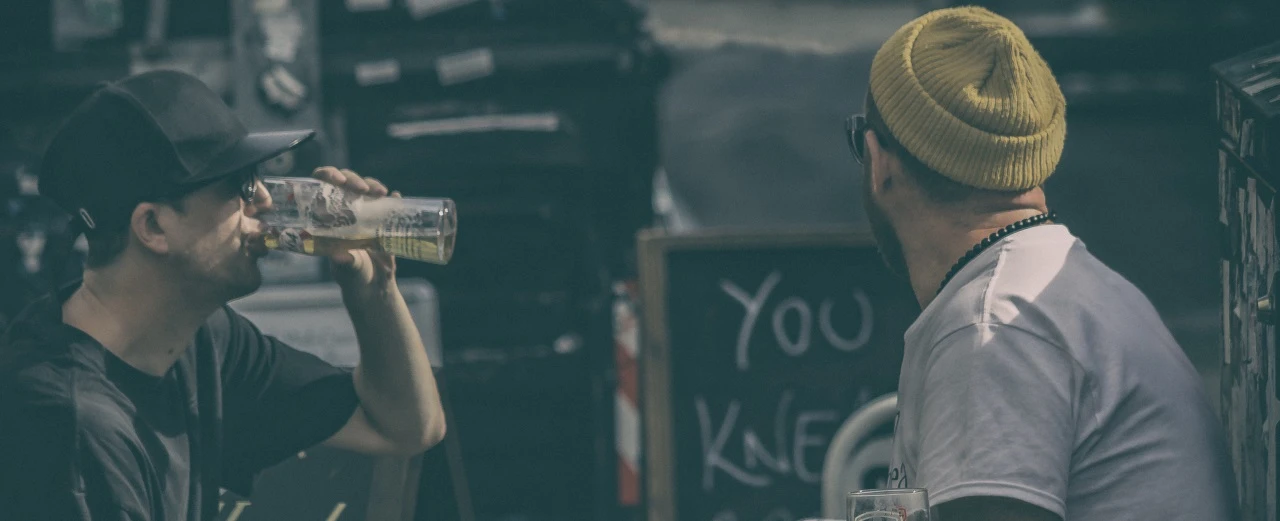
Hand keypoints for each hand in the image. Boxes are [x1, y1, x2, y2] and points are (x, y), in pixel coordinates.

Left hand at [312, 166, 402, 292]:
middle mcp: (344, 210)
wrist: (373, 288)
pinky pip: (387, 203)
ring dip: (372, 185)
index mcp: (327, 217)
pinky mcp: (382, 220)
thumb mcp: (346, 270)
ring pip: (366, 188)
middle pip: (345, 182)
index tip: (338, 180)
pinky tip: (396, 197)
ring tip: (381, 193)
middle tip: (362, 188)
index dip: (328, 175)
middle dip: (353, 179)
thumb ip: (345, 262)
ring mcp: (364, 213)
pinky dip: (392, 199)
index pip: (321, 186)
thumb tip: (341, 256)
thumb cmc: (352, 277)